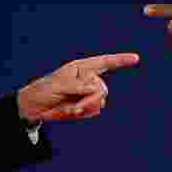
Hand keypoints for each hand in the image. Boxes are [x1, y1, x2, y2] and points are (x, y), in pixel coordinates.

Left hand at [17, 53, 139, 123]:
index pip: (105, 62)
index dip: (121, 60)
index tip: (136, 58)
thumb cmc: (44, 90)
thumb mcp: (59, 84)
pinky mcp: (87, 106)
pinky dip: (83, 113)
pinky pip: (95, 110)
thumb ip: (78, 85)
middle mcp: (88, 79)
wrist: (36, 108)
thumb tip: (95, 88)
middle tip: (75, 106)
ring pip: (100, 101)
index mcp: (82, 68)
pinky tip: (71, 111)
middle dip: (90, 99)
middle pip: (103, 88)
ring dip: (85, 106)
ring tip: (69, 107)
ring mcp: (88, 93)